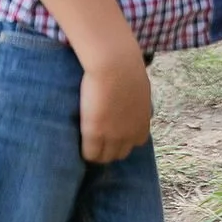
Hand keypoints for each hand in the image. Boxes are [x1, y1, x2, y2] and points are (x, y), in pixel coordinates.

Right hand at [80, 45, 152, 163]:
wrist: (114, 63)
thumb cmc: (125, 66)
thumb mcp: (139, 87)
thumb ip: (135, 101)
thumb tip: (128, 99)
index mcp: (143, 123)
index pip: (135, 143)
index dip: (123, 138)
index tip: (112, 130)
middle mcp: (131, 134)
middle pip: (120, 153)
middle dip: (110, 148)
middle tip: (97, 137)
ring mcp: (114, 136)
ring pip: (104, 158)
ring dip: (97, 152)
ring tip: (86, 142)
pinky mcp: (95, 134)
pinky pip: (90, 154)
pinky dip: (85, 151)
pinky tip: (79, 142)